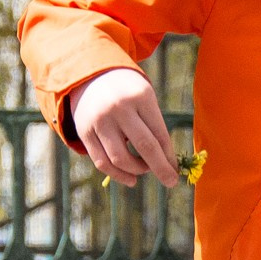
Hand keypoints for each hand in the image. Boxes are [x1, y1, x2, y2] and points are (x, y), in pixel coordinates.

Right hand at [69, 67, 178, 186]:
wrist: (92, 77)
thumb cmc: (128, 93)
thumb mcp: (144, 99)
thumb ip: (154, 127)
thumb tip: (166, 163)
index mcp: (140, 97)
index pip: (160, 134)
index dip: (169, 157)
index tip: (175, 171)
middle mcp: (119, 108)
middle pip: (145, 146)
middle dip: (161, 169)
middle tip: (170, 182)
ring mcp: (100, 121)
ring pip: (121, 159)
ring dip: (137, 171)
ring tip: (144, 170)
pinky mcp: (85, 132)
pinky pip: (102, 162)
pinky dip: (118, 175)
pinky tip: (130, 179)